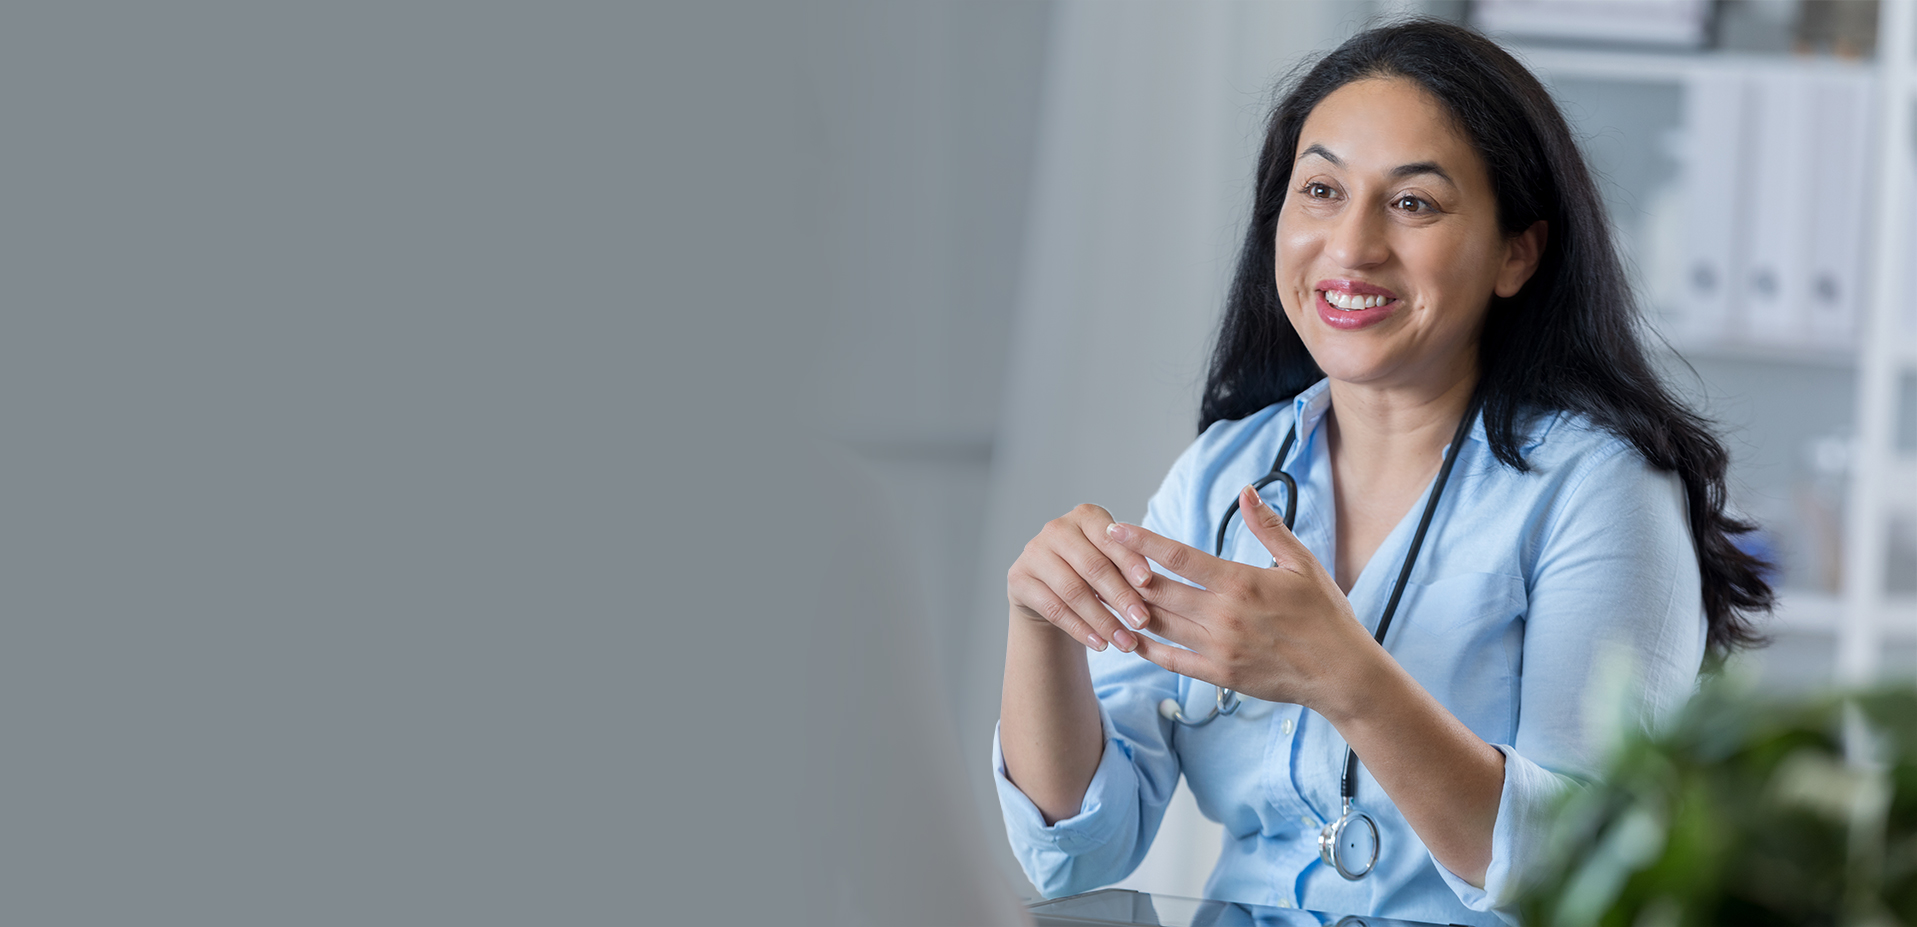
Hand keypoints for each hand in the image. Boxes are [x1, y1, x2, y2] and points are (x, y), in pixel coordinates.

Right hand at [1006, 503, 1159, 652]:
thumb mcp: (1113, 563)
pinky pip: (1054, 609)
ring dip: (1103, 620)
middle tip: (1142, 621)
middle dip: (1121, 596)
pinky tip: (1101, 644)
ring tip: (1126, 642)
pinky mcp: (1019, 579)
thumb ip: (1128, 567)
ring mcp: (1034, 552)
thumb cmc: (1093, 573)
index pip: (1110, 537)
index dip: (1129, 560)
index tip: (1149, 583)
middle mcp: (1056, 528)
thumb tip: (1150, 585)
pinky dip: (1081, 629)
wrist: (1050, 589)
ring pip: (1073, 591)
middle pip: (1092, 566)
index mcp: (1086, 516)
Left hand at [1104, 485, 1378, 713]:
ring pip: (1160, 625)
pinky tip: (1127, 636)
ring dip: (1128, 610)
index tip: (1115, 529)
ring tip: (1102, 595)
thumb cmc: (1325, 615)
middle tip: (1098, 559)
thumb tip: (1246, 491)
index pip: (1179, 557)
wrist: (1342, 674)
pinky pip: (1171, 659)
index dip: (1142, 542)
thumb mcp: (1302, 564)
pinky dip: (1146, 647)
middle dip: (1125, 574)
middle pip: (1159, 591)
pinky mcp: (1219, 675)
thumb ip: (1268, 528)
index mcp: (1241, 583)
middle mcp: (1224, 616)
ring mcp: (1219, 648)